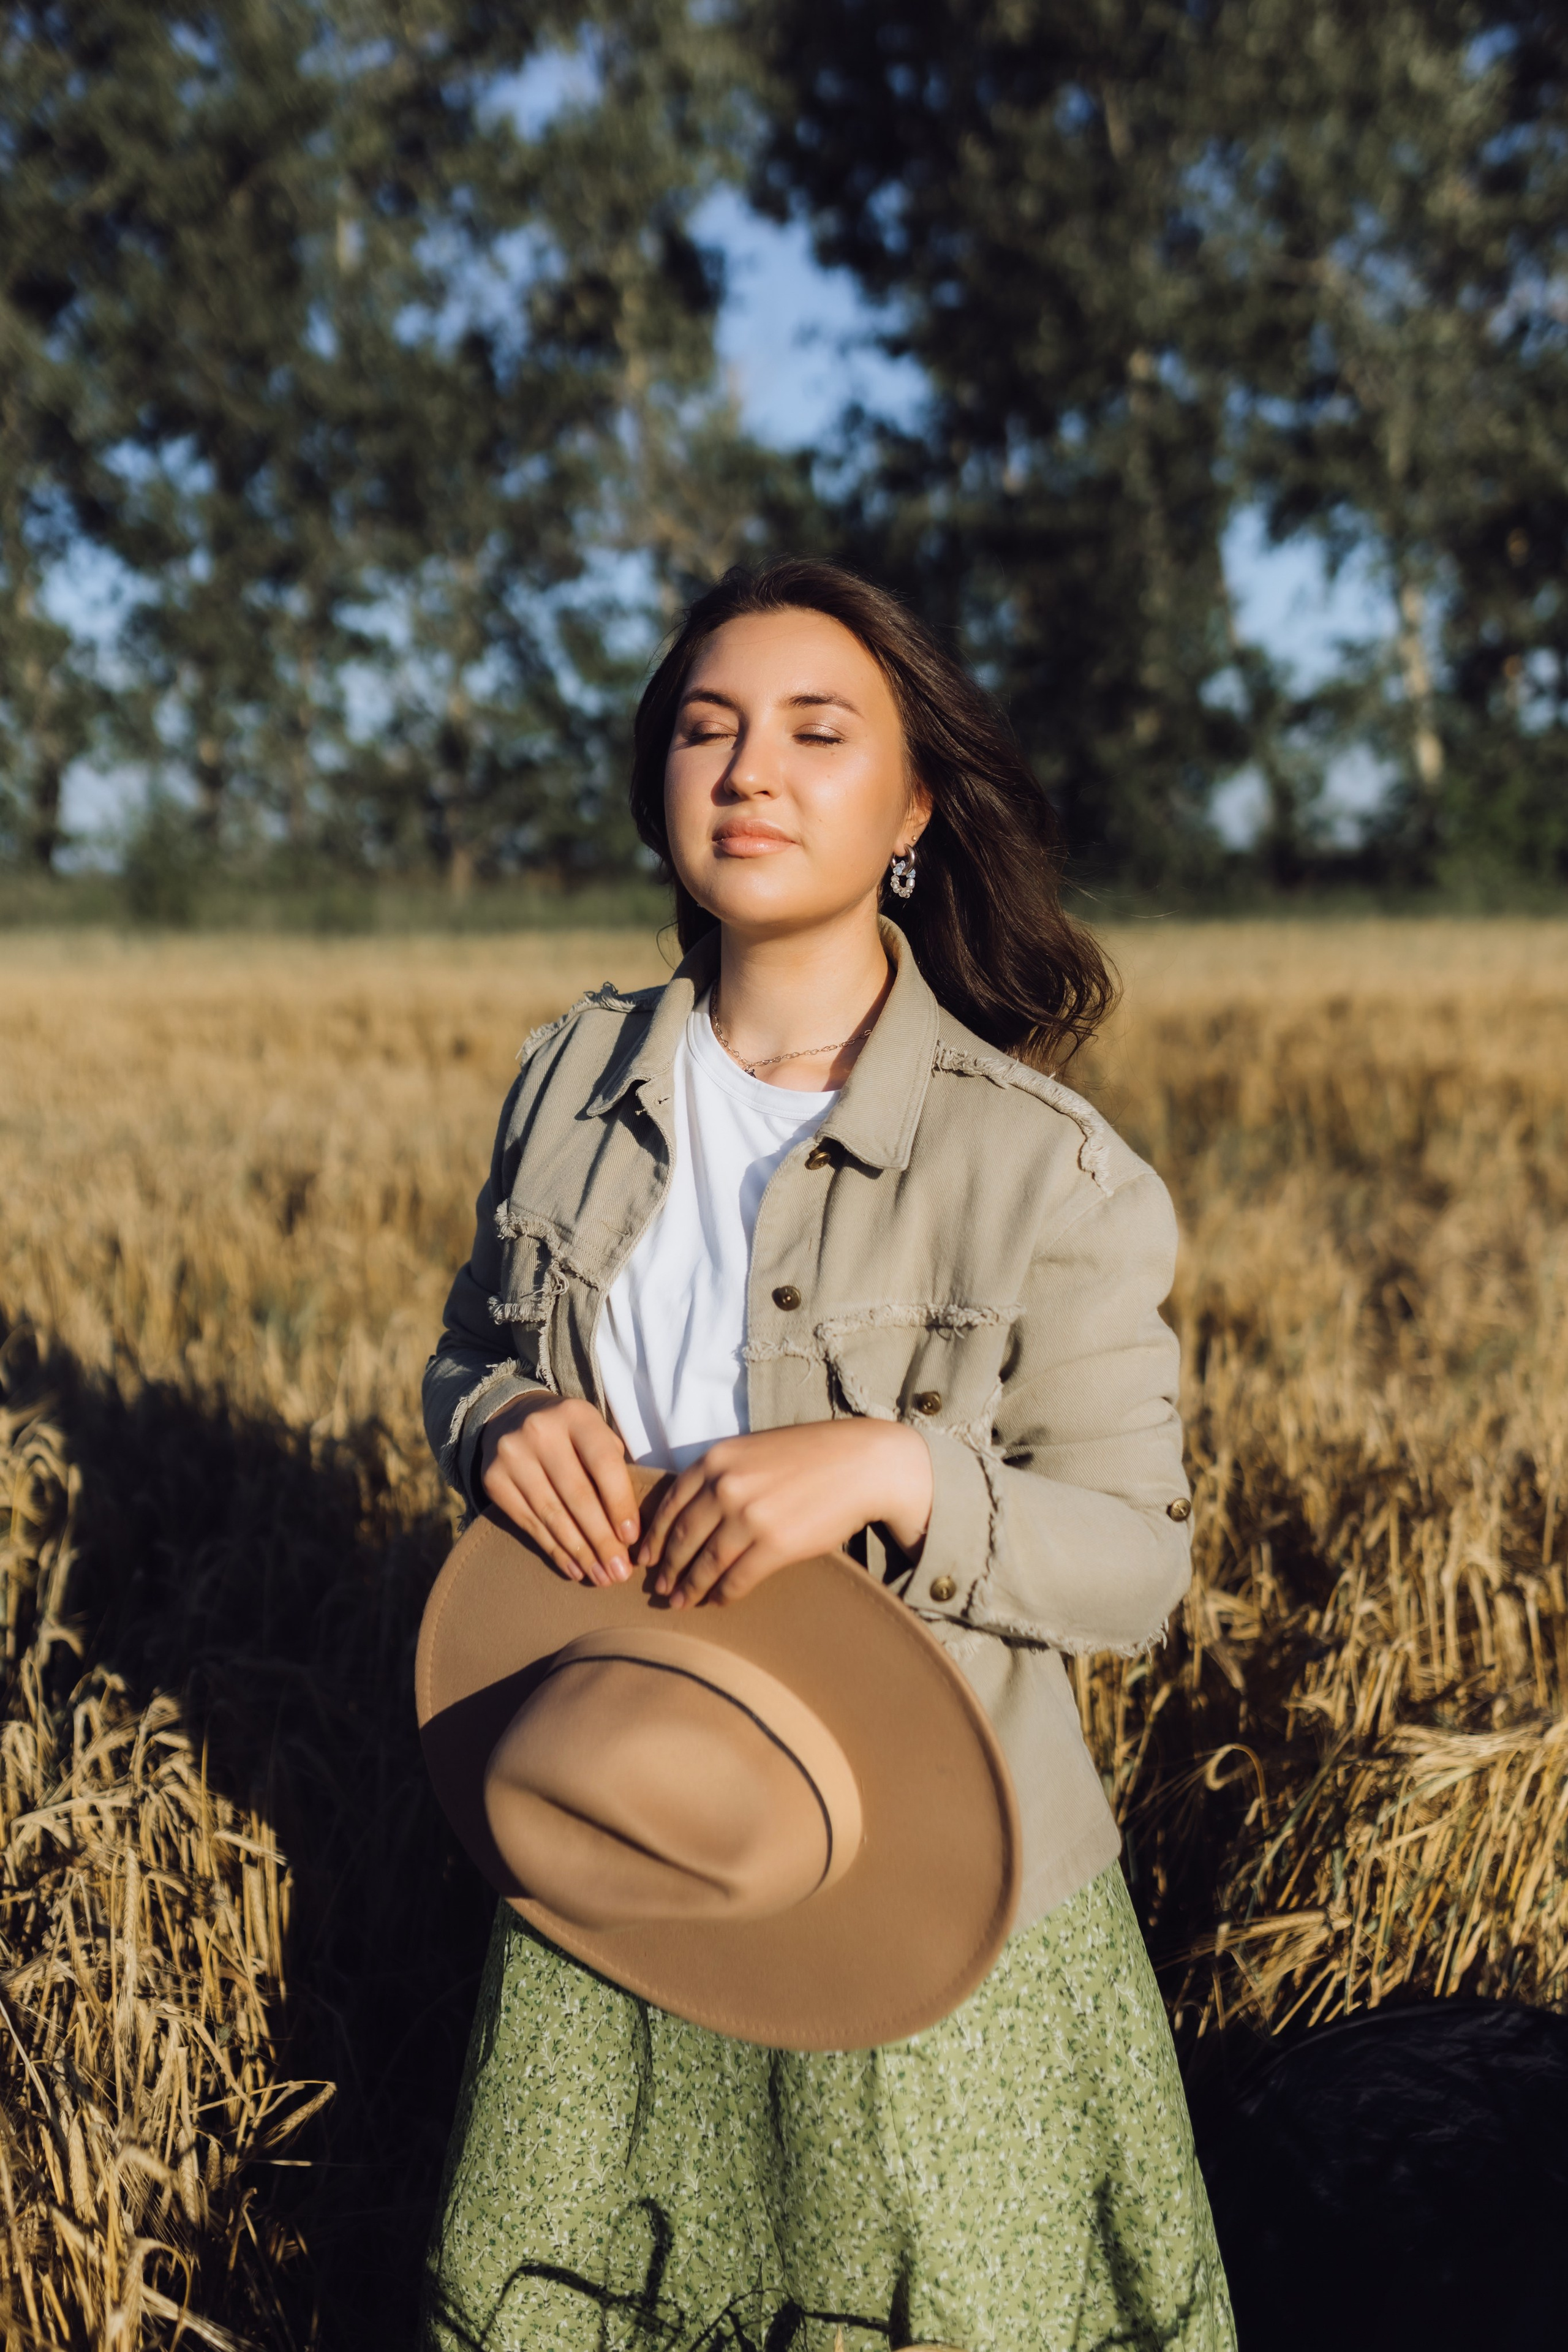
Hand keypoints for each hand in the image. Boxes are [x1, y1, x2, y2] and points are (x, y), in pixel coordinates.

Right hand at [479, 1394, 639, 1586]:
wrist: (513, 1417)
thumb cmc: (572, 1436)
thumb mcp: (596, 1435)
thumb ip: (614, 1470)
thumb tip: (631, 1533)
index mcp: (576, 1415)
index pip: (604, 1464)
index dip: (620, 1504)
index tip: (631, 1539)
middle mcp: (540, 1431)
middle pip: (577, 1496)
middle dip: (602, 1540)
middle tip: (620, 1572)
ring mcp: (511, 1455)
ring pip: (552, 1515)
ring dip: (580, 1553)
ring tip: (601, 1577)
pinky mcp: (493, 1479)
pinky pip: (529, 1524)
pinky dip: (555, 1550)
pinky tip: (574, 1568)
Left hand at [635, 1419, 934, 1609]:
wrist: (862, 1464)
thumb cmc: (810, 1455)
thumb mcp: (753, 1450)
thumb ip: (719, 1474)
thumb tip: (690, 1511)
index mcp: (716, 1460)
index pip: (670, 1505)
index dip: (654, 1537)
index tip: (646, 1558)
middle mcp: (726, 1487)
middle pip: (683, 1538)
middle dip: (667, 1568)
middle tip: (658, 1588)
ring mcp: (749, 1517)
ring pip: (705, 1563)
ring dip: (690, 1587)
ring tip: (681, 1602)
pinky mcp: (776, 1545)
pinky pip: (737, 1578)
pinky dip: (724, 1593)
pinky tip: (719, 1600)